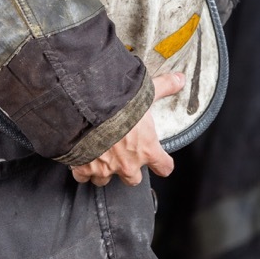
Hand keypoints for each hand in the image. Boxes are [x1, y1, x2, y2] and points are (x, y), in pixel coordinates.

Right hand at [70, 72, 184, 186]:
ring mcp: (105, 168)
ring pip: (105, 179)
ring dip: (103, 170)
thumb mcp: (145, 92)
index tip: (161, 161)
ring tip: (99, 156)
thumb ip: (164, 87)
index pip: (164, 167)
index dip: (163, 164)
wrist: (85, 109)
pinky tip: (79, 157)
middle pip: (133, 179)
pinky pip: (82, 176)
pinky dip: (80, 169)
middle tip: (124, 155)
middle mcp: (127, 164)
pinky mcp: (83, 168)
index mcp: (147, 149)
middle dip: (129, 169)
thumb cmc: (118, 104)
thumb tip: (179, 79)